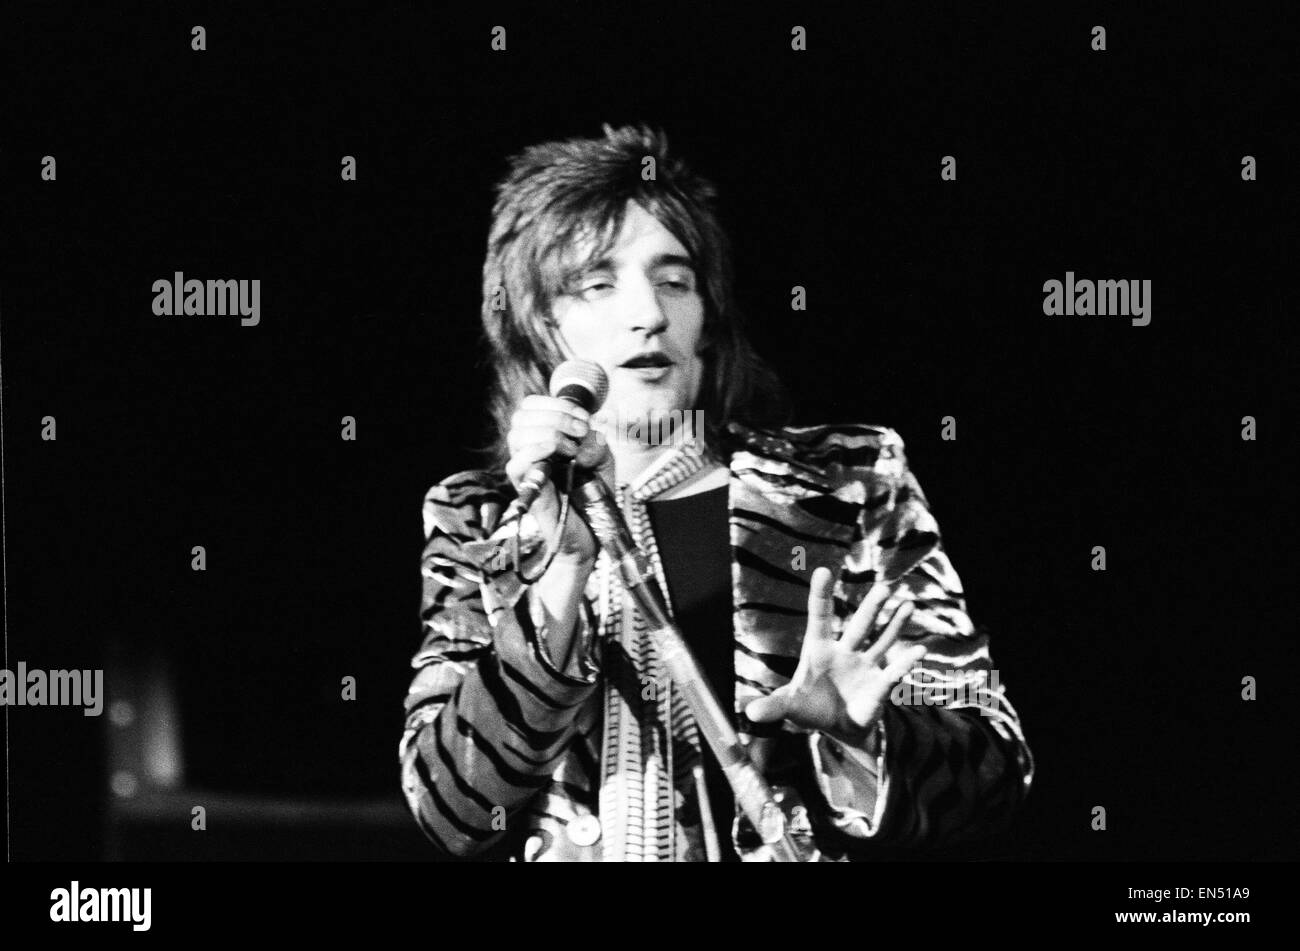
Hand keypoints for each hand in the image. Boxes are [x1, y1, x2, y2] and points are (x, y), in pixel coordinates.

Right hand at [505, 394, 614, 561]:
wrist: (591, 535)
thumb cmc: (593, 497)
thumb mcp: (603, 459)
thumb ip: (596, 440)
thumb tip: (583, 436)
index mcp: (544, 438)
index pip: (531, 406)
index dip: (555, 404)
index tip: (583, 418)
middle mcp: (530, 452)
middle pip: (522, 416)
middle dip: (557, 414)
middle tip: (581, 430)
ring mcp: (526, 470)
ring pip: (517, 435)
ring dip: (550, 431)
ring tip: (573, 448)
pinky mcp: (526, 490)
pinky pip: (516, 463)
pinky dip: (539, 450)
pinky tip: (563, 457)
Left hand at [744, 566, 927, 748]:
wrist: (838, 729)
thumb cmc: (811, 710)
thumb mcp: (789, 708)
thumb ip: (772, 707)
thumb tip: (748, 713)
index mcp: (819, 650)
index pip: (820, 616)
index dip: (821, 595)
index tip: (823, 571)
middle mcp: (845, 651)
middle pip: (859, 625)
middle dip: (871, 609)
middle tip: (883, 588)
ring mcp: (865, 665)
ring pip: (882, 640)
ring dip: (895, 624)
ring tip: (908, 604)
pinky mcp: (880, 685)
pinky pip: (894, 672)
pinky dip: (907, 663)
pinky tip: (920, 651)